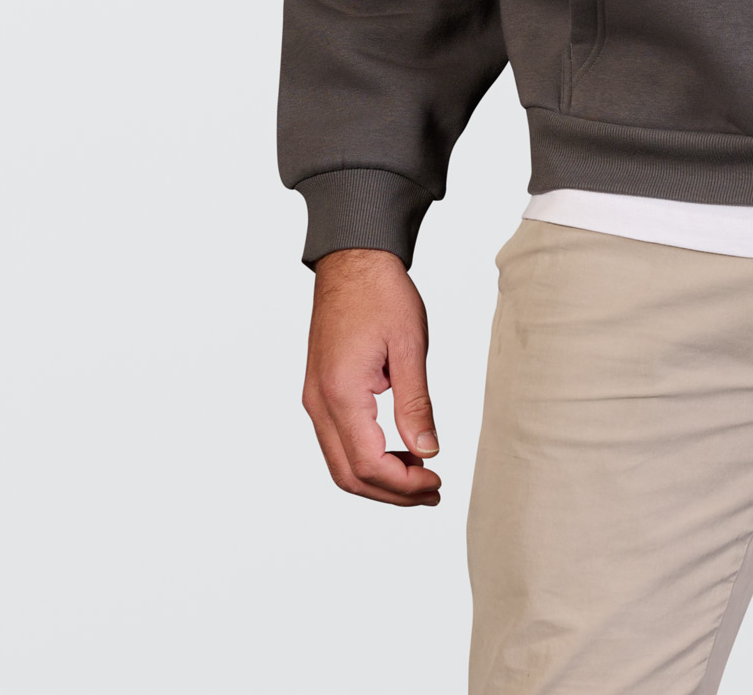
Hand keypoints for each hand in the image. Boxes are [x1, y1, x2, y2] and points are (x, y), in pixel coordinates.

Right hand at [302, 248, 442, 505]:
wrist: (352, 260)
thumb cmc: (381, 294)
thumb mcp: (410, 346)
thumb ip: (416, 403)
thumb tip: (428, 450)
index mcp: (341, 393)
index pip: (368, 464)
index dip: (403, 484)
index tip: (436, 483)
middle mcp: (319, 403)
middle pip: (348, 474)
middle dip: (391, 492)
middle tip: (432, 492)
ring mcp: (315, 399)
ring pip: (340, 462)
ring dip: (379, 478)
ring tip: (421, 476)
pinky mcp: (321, 391)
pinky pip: (338, 441)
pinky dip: (367, 457)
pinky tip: (399, 452)